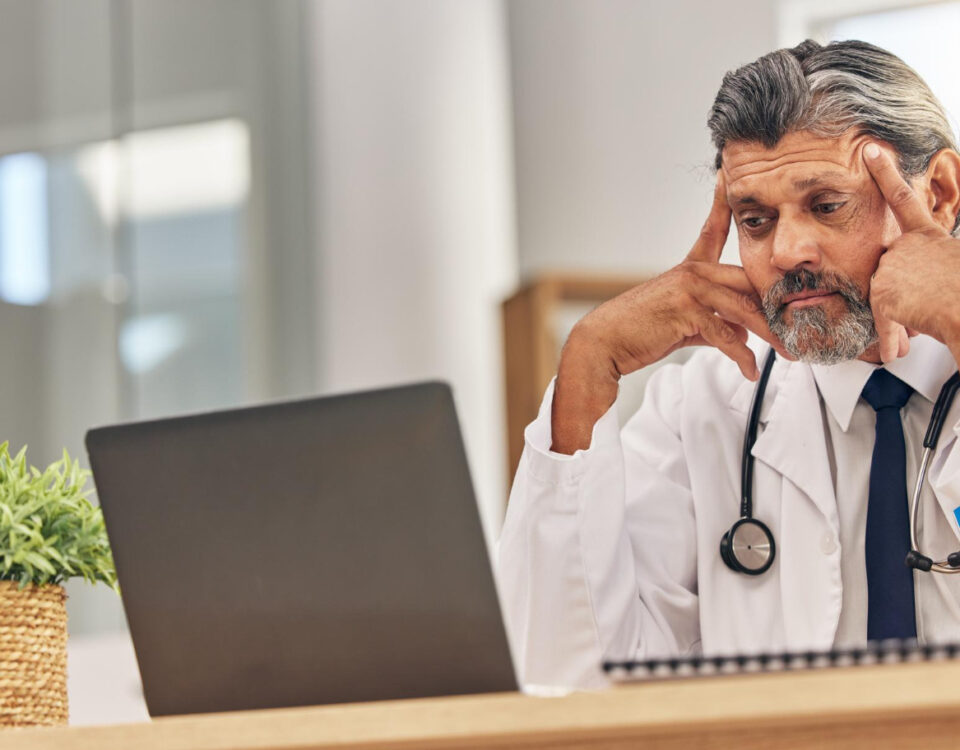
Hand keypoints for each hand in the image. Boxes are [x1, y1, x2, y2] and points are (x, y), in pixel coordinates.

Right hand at [551, 174, 789, 453]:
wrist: (606, 342)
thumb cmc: (640, 331)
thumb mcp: (682, 323)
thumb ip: (714, 324)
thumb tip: (743, 336)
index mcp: (690, 269)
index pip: (712, 230)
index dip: (723, 204)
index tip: (730, 177)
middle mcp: (692, 273)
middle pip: (748, 284)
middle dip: (778, 308)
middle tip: (802, 328)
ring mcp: (689, 291)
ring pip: (744, 311)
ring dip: (770, 336)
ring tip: (790, 353)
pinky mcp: (686, 313)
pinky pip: (726, 336)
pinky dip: (742, 357)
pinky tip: (750, 371)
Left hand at [863, 143, 959, 362]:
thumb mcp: (951, 265)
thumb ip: (930, 267)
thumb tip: (926, 277)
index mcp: (929, 237)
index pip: (903, 198)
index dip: (886, 173)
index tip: (872, 151)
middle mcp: (906, 246)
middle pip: (890, 274)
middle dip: (905, 296)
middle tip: (930, 305)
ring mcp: (892, 267)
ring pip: (885, 299)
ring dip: (903, 319)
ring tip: (929, 321)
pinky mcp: (882, 292)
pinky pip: (881, 322)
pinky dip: (890, 339)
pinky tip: (896, 350)